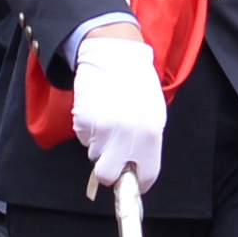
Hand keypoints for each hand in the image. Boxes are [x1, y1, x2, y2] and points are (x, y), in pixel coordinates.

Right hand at [70, 28, 168, 197]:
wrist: (114, 55)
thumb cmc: (136, 83)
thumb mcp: (154, 114)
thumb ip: (147, 144)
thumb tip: (137, 166)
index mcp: (151, 135)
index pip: (146, 175)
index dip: (138, 181)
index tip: (133, 180)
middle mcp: (127, 136)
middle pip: (108, 175)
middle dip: (108, 170)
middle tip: (110, 156)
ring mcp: (103, 129)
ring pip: (94, 155)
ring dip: (99, 144)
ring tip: (107, 120)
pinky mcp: (84, 121)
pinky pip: (83, 137)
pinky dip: (88, 129)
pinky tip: (97, 111)